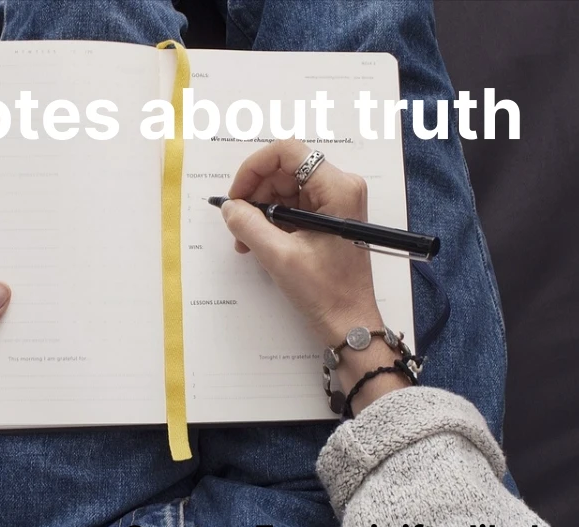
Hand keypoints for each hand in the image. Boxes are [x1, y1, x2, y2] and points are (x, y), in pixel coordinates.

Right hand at [220, 139, 408, 411]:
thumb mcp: (278, 256)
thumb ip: (248, 225)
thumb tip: (229, 206)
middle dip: (255, 193)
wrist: (350, 322)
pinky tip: (259, 243)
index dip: (254, 168)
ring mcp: (337, 202)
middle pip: (285, 169)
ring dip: (260, 209)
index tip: (236, 196)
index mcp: (337, 188)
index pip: (288, 152)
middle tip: (236, 224)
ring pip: (286, 187)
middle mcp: (341, 187)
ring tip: (245, 240)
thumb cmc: (324, 291)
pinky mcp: (330, 217)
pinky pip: (293, 205)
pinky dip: (272, 220)